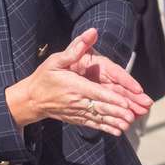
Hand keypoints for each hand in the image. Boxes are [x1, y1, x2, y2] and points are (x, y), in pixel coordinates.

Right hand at [6, 29, 151, 135]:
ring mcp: (77, 111)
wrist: (32, 99)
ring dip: (115, 122)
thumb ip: (75, 49)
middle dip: (118, 112)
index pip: (96, 92)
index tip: (125, 103)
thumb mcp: (56, 60)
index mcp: (75, 86)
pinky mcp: (77, 118)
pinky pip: (93, 124)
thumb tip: (92, 32)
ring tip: (128, 125)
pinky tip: (118, 132)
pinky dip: (106, 128)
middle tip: (133, 115)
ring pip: (99, 117)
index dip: (111, 98)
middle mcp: (78, 101)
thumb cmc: (44, 77)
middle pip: (101, 107)